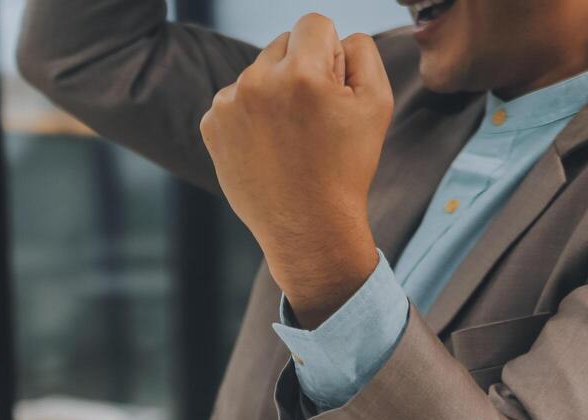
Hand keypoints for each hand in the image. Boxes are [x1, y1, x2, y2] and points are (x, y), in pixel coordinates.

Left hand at [199, 14, 393, 326]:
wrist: (306, 228)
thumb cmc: (346, 167)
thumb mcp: (376, 102)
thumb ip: (361, 51)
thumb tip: (336, 38)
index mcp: (301, 73)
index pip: (313, 24)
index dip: (329, 53)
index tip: (331, 87)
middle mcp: (257, 82)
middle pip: (282, 44)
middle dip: (300, 69)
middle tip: (313, 117)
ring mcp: (228, 105)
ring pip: (257, 73)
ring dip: (274, 92)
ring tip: (289, 137)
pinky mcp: (211, 126)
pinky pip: (235, 100)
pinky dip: (250, 116)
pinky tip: (267, 147)